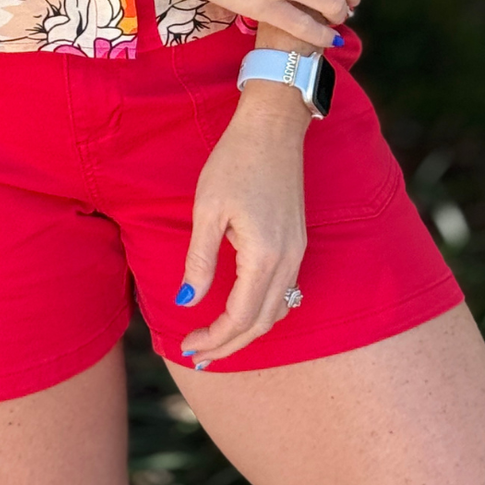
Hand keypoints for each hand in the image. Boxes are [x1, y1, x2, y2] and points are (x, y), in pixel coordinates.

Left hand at [176, 82, 308, 367]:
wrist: (273, 127)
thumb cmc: (235, 161)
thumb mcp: (207, 209)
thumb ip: (200, 260)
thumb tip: (188, 301)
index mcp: (264, 255)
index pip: (240, 316)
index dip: (214, 338)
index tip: (188, 345)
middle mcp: (288, 260)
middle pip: (262, 323)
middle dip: (230, 345)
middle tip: (199, 357)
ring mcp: (297, 252)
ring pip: (277, 311)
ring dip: (247, 332)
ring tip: (217, 343)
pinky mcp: (297, 242)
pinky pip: (285, 292)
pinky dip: (263, 312)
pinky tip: (243, 312)